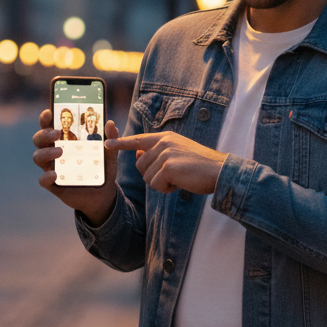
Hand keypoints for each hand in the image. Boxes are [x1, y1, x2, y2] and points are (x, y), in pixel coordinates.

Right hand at [32, 109, 119, 225]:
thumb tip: (111, 123)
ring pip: (38, 156)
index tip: (49, 112)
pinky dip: (46, 176)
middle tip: (57, 133)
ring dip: (46, 152)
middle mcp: (54, 152)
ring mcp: (52, 167)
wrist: (102, 194)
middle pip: (39, 139)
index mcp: (64, 140)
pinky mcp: (53, 184)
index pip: (49, 126)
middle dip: (44, 134)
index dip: (45, 118)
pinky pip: (43, 180)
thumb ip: (111, 139)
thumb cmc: (101, 169)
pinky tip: (54, 174)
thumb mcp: (109, 154)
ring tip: (60, 152)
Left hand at [107, 132, 225, 194]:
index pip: (138, 140)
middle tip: (174, 176)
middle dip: (153, 176)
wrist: (220, 171)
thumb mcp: (178, 153)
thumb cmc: (201, 166)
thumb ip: (159, 153)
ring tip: (180, 178)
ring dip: (161, 184)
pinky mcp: (168, 167)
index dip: (121, 143)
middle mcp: (163, 142)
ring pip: (147, 177)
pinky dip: (167, 189)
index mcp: (165, 137)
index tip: (106, 144)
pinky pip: (156, 185)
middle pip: (141, 166)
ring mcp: (165, 154)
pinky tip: (180, 183)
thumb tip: (138, 154)